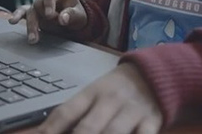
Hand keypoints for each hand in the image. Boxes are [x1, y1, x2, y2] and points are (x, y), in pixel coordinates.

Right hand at [8, 0, 86, 43]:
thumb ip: (71, 15)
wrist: (73, 18)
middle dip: (40, 19)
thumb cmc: (77, 14)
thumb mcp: (79, 15)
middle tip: (44, 32)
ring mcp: (39, 4)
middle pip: (38, 3)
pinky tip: (12, 21)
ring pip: (30, 11)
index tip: (50, 15)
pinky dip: (18, 16)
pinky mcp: (33, 12)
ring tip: (33, 40)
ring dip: (31, 26)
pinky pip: (23, 12)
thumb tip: (62, 19)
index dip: (48, 2)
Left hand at [32, 63, 162, 133]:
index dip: (50, 129)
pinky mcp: (151, 121)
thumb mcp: (95, 93)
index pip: (66, 112)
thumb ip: (76, 113)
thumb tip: (47, 132)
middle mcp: (109, 101)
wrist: (154, 73)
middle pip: (88, 128)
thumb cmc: (116, 89)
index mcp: (91, 93)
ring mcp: (131, 111)